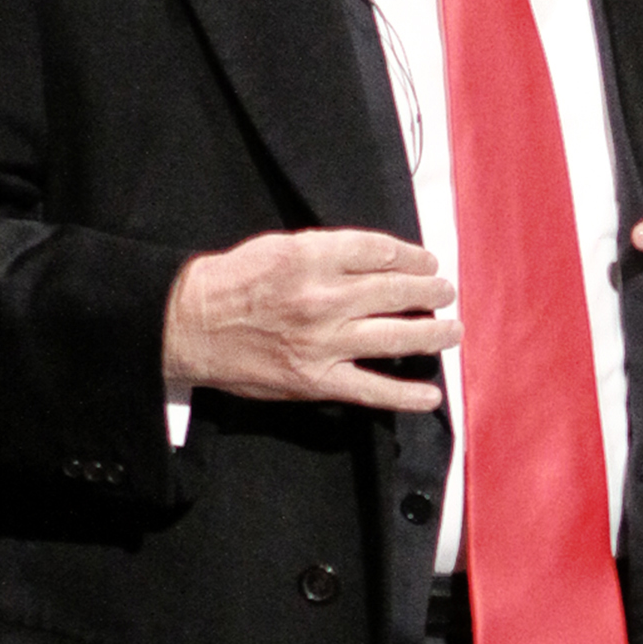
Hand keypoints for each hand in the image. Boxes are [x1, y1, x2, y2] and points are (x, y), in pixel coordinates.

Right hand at [163, 231, 459, 410]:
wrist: (190, 325)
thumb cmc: (232, 282)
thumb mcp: (279, 247)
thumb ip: (327, 253)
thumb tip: (376, 260)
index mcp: (314, 257)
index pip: (382, 252)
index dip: (413, 257)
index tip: (426, 262)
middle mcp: (325, 298)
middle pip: (396, 291)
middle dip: (429, 291)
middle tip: (445, 291)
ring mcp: (324, 342)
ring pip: (395, 337)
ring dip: (432, 334)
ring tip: (452, 331)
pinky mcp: (317, 380)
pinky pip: (372, 389)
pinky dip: (405, 396)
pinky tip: (431, 396)